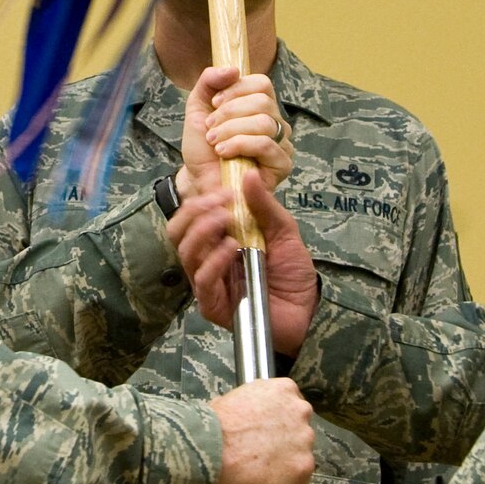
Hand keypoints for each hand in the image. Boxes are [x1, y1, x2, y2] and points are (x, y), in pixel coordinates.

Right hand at [168, 170, 318, 354]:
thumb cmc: (292, 272)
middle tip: (221, 203)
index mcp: (218, 239)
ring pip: (186, 253)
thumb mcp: (283, 231)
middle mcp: (207, 258)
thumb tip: (249, 174)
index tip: (225, 189)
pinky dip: (214, 260)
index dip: (202, 199)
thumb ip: (264, 205)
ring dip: (203, 231)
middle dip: (195, 212)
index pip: (191, 216)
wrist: (306, 309)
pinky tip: (231, 248)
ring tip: (226, 220)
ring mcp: (207, 282)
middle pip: (178, 232)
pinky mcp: (212, 304)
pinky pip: (202, 280)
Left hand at [179, 67, 292, 197]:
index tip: (214, 103)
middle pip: (262, 102)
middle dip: (229, 114)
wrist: (198, 179)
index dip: (236, 89)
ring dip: (231, 130)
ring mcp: (282, 144)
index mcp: (260, 106)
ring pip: (263, 122)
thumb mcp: (198, 107)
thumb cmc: (202, 148)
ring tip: (215, 143)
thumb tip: (232, 69)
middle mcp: (276, 123)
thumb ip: (209, 82)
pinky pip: (266, 144)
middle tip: (211, 130)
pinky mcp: (282, 164)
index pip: (262, 83)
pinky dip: (239, 144)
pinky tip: (224, 153)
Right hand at [208, 378, 313, 483]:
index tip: (270, 433)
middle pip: (300, 431)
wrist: (211, 449)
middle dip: (286, 443)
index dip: (279, 422)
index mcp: (285, 390)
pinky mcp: (303, 469)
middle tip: (264, 454)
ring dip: (287, 466)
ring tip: (262, 474)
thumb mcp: (233, 398)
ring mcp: (305, 442)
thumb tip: (248, 418)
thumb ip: (253, 405)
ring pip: (301, 457)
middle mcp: (300, 412)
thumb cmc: (215, 425)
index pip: (292, 405)